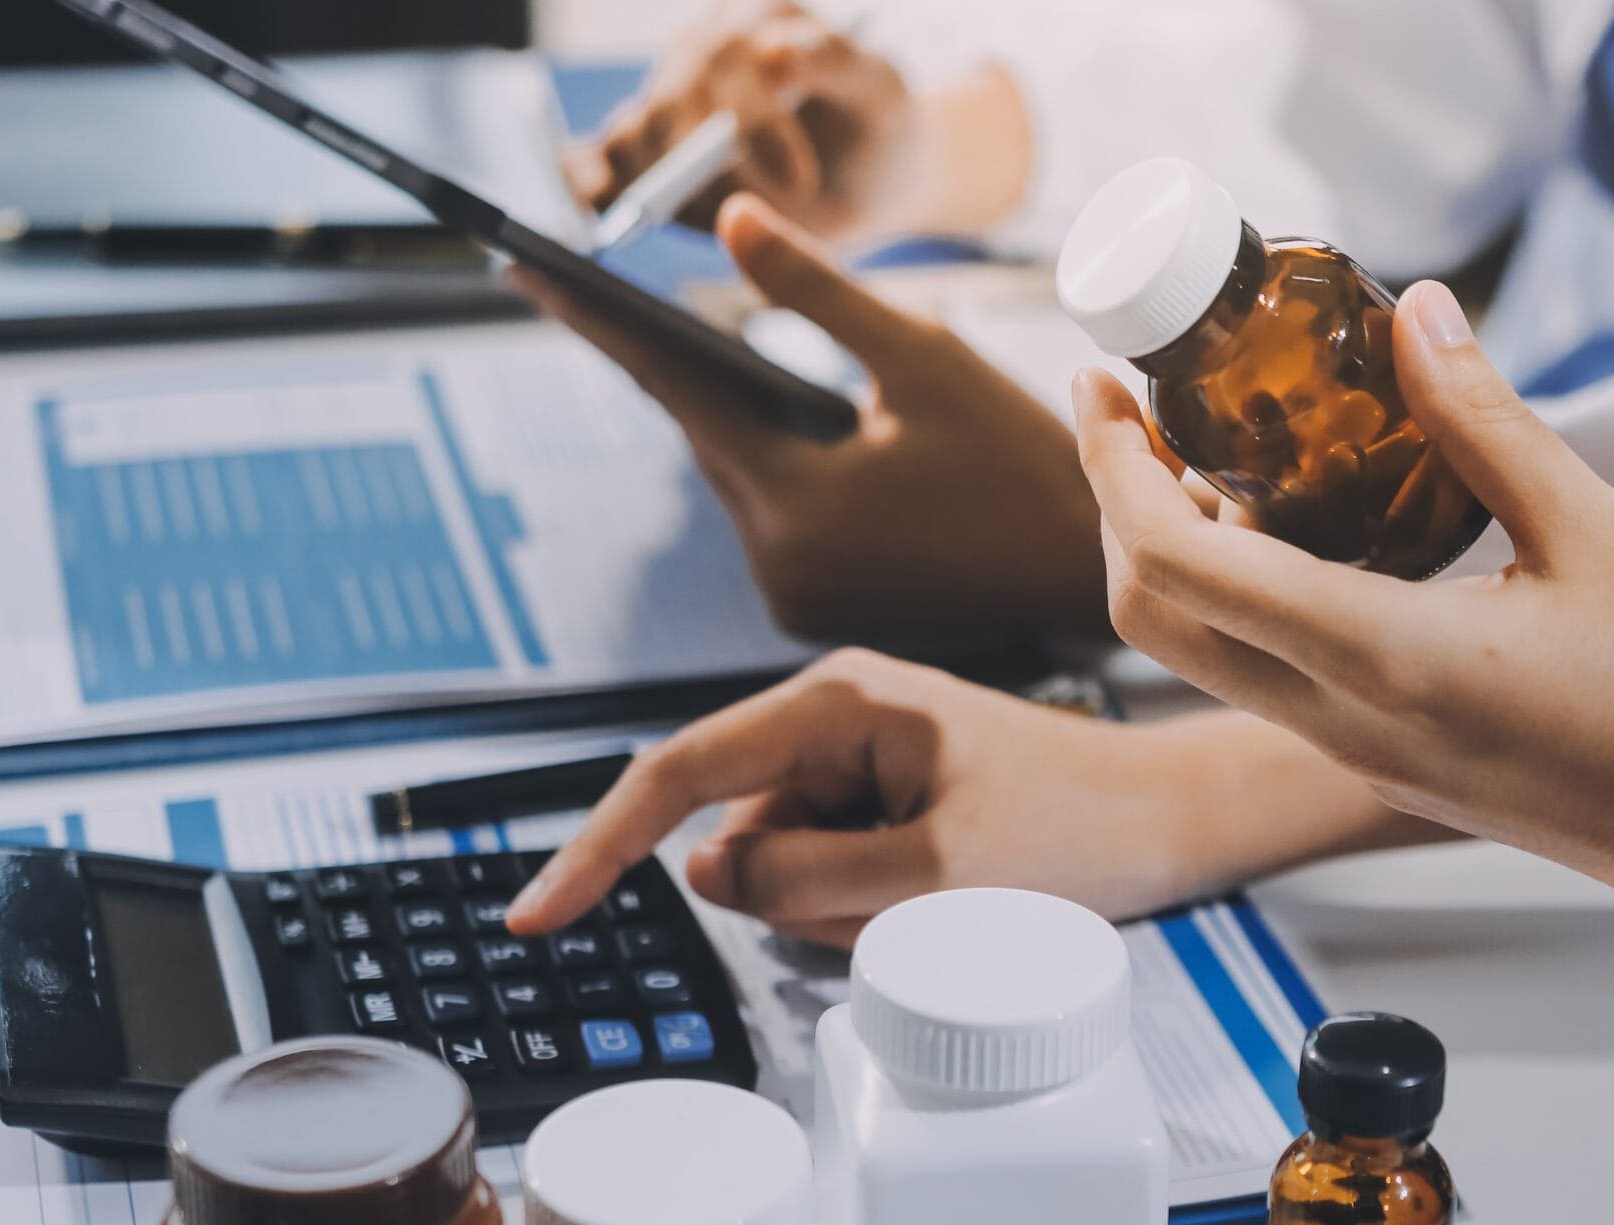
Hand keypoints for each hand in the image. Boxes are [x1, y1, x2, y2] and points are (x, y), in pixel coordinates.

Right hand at [507, 651, 1233, 947]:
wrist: (1162, 824)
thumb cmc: (1075, 830)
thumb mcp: (936, 873)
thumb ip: (805, 879)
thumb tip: (706, 873)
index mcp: (835, 704)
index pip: (676, 775)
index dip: (596, 849)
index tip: (534, 917)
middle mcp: (830, 717)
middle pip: (738, 838)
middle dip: (801, 898)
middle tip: (918, 899)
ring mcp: (852, 760)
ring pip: (780, 870)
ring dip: (842, 911)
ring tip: (947, 892)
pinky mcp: (876, 798)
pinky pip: (824, 876)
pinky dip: (866, 908)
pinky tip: (944, 894)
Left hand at [513, 194, 1105, 639]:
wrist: (1087, 578)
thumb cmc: (1024, 466)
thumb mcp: (925, 359)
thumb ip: (817, 294)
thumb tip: (733, 223)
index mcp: (797, 504)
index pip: (679, 392)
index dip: (601, 322)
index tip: (527, 270)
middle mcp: (779, 567)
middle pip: (707, 439)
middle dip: (686, 369)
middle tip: (610, 297)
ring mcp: (793, 599)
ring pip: (739, 479)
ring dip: (742, 423)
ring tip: (727, 361)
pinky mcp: (813, 612)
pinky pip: (771, 519)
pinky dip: (778, 471)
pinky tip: (793, 433)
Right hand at [564, 1, 918, 241]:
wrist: (872, 178)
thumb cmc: (881, 133)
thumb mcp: (882, 95)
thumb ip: (836, 65)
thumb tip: (775, 50)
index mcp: (760, 19)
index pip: (737, 60)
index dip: (761, 121)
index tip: (802, 179)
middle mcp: (705, 50)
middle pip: (674, 101)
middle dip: (706, 165)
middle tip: (747, 214)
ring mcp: (669, 96)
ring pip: (635, 132)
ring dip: (656, 181)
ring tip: (690, 218)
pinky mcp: (649, 147)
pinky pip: (601, 156)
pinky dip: (593, 180)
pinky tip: (604, 207)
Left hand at [1071, 280, 1613, 941]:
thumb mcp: (1603, 533)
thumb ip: (1487, 422)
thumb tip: (1413, 314)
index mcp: (1384, 663)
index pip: (1174, 564)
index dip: (1109, 467)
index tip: (1102, 384)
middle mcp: (1348, 727)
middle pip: (1156, 620)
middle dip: (1117, 507)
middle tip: (1142, 407)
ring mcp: (1368, 759)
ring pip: (1211, 655)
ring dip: (1180, 553)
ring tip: (1223, 447)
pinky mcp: (1402, 768)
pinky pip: (1280, 678)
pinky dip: (1251, 596)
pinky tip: (1313, 525)